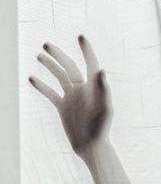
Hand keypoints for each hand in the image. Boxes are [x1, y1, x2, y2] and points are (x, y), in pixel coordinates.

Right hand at [29, 36, 111, 156]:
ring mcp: (72, 97)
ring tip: (39, 55)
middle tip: (46, 45)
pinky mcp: (63, 107)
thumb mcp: (105, 109)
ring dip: (50, 66)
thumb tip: (101, 70)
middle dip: (59, 55)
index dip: (87, 51)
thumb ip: (104, 89)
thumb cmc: (102, 129)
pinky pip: (51, 94)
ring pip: (59, 77)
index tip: (81, 37)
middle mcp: (82, 89)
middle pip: (69, 67)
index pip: (90, 64)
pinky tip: (31, 78)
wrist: (91, 146)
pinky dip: (42, 86)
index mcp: (94, 88)